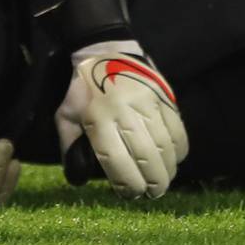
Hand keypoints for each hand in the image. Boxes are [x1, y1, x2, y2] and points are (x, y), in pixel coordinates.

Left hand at [55, 41, 188, 198]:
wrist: (105, 50)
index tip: (130, 194)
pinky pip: (177, 128)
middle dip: (152, 181)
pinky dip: (179, 148)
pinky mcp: (163, 96)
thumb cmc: (82, 90)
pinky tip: (175, 159)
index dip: (126, 183)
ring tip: (164, 181)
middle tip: (153, 193)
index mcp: (97, 117)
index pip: (116, 160)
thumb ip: (69, 148)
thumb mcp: (65, 116)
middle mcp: (124, 111)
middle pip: (146, 155)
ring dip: (168, 169)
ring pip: (164, 144)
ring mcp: (147, 102)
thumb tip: (78, 179)